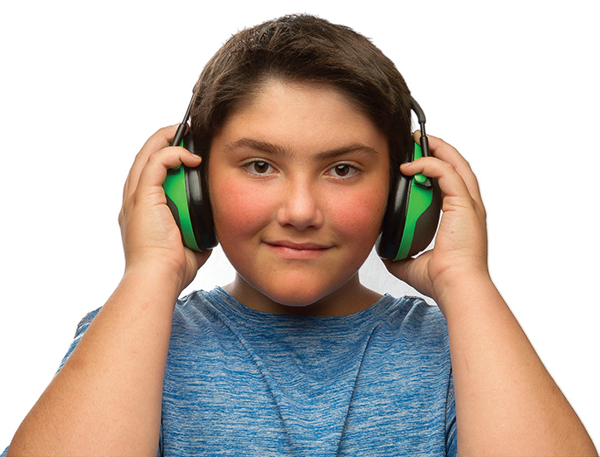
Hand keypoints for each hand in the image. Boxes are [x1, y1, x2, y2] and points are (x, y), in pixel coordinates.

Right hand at [119, 125, 210, 291]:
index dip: (165, 159)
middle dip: (163, 141)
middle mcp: (133, 201)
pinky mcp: (142, 197)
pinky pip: (155, 164)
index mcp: (142, 212)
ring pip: (146, 155)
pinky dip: (173, 154)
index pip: (149, 176)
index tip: (186, 152)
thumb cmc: (172, 271)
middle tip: (185, 132)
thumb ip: (198, 230)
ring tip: (186, 131)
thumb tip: (211, 225)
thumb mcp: (190, 244)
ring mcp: (135, 198)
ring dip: (166, 139)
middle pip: (144, 158)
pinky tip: (191, 156)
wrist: (158, 279)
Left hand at [384, 132, 487, 306]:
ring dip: (437, 148)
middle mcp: (469, 208)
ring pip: (456, 164)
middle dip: (439, 150)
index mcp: (461, 219)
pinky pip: (446, 173)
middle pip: (458, 167)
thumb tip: (385, 250)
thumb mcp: (410, 263)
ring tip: (418, 139)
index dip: (436, 169)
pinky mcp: (465, 204)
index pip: (451, 184)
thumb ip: (399, 253)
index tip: (416, 161)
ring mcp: (470, 205)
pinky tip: (410, 164)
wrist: (456, 287)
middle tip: (418, 141)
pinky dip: (429, 164)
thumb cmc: (442, 280)